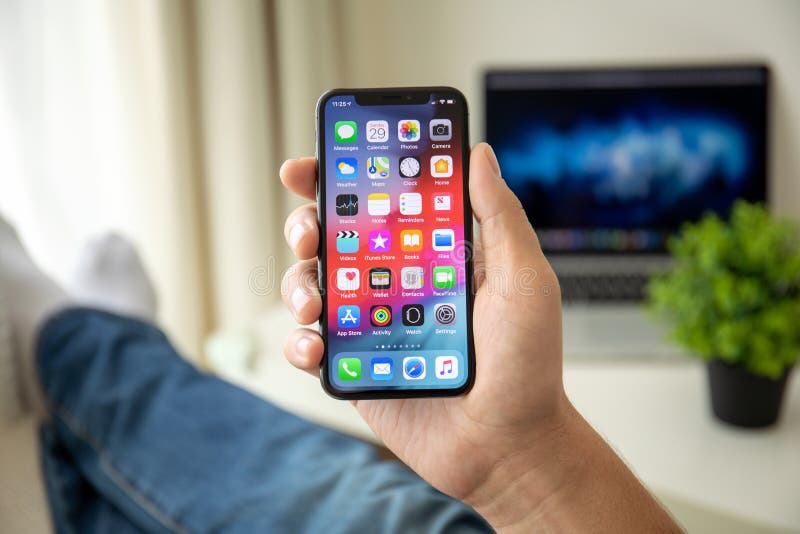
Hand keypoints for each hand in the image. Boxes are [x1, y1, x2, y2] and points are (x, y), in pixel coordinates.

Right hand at [280, 143, 564, 496]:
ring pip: (312, 286)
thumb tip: (478, 154)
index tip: (310, 167)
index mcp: (432, 253)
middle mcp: (396, 283)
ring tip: (312, 305)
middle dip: (307, 226)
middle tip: (309, 234)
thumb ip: (500, 217)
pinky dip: (299, 340)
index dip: (341, 179)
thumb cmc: (527, 364)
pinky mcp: (355, 366)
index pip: (381, 203)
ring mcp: (371, 324)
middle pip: (334, 238)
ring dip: (297, 284)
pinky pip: (311, 344)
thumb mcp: (525, 281)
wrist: (509, 446)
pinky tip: (315, 346)